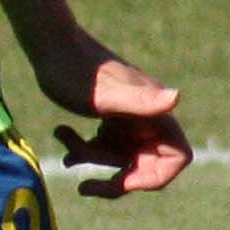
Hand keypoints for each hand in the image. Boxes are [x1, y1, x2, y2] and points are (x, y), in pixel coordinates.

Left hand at [27, 32, 189, 197]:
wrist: (51, 44)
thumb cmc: (75, 69)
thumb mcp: (105, 95)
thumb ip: (141, 100)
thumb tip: (176, 97)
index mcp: (154, 113)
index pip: (178, 157)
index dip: (156, 177)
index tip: (125, 180)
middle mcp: (145, 116)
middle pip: (145, 165)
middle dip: (116, 177)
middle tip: (85, 186)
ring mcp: (127, 117)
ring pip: (119, 157)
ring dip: (92, 158)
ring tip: (66, 143)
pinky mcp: (108, 116)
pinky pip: (103, 145)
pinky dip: (83, 149)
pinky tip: (62, 134)